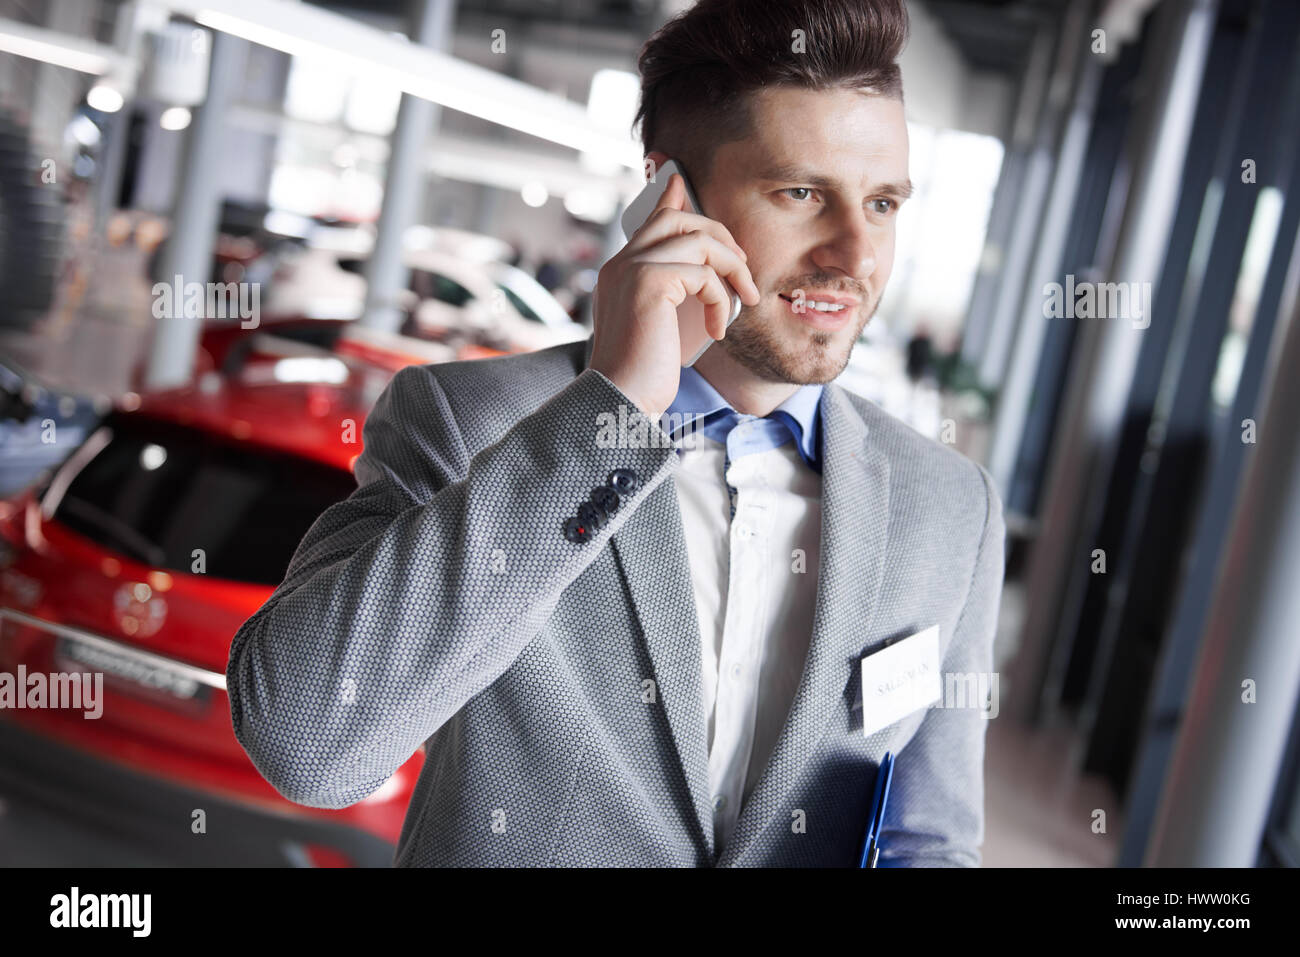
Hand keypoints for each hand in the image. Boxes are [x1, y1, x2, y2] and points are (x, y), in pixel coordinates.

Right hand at [589, 173, 760, 417]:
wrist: (622, 399)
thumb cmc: (643, 374)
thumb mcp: (659, 326)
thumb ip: (672, 295)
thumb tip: (703, 275)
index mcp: (619, 271)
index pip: (650, 220)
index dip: (671, 197)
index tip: (681, 182)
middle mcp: (621, 263)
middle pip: (677, 218)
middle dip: (720, 235)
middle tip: (742, 268)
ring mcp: (633, 269)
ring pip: (698, 240)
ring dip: (732, 268)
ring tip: (743, 300)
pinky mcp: (650, 282)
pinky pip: (704, 274)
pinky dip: (721, 301)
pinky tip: (718, 329)